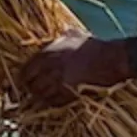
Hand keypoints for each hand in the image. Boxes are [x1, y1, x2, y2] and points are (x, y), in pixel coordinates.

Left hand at [13, 32, 131, 108]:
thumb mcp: (76, 35)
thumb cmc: (96, 46)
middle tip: (32, 92)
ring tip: (44, 97)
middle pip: (30, 85)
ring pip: (40, 95)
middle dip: (30, 89)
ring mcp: (59, 82)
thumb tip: (60, 33)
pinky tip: (56, 100)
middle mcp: (50, 67)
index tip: (24, 81)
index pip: (25, 69)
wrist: (112, 59)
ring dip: (41, 97)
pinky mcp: (69, 94)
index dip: (23, 77)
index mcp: (48, 52)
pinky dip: (52, 103)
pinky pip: (54, 102)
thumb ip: (63, 36)